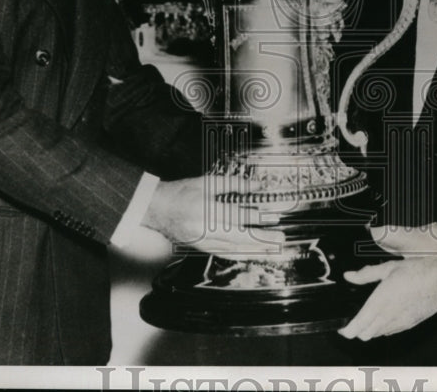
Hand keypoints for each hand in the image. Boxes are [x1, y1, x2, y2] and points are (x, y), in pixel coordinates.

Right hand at [141, 175, 284, 257]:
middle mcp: (204, 229)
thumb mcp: (206, 182)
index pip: (237, 216)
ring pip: (233, 249)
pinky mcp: (201, 248)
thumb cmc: (181, 193)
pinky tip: (253, 254)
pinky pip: (224, 253)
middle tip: (280, 239)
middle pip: (239, 237)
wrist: (156, 209)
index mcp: (205, 210)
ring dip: (255, 250)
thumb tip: (255, 185)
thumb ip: (232, 184)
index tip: (273, 217)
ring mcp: (202, 241)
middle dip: (262, 239)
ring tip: (273, 249)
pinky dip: (241, 254)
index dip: (257, 218)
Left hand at [338, 223, 436, 340]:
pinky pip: (391, 332)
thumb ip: (366, 274)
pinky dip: (383, 329)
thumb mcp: (389, 267)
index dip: (347, 330)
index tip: (341, 328)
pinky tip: (385, 316)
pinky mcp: (410, 324)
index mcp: (382, 300)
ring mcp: (401, 322)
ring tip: (367, 318)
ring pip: (378, 335)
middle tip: (352, 322)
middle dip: (357, 330)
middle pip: (366, 334)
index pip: (359, 326)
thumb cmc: (417, 270)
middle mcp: (390, 315)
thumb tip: (349, 276)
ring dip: (370, 330)